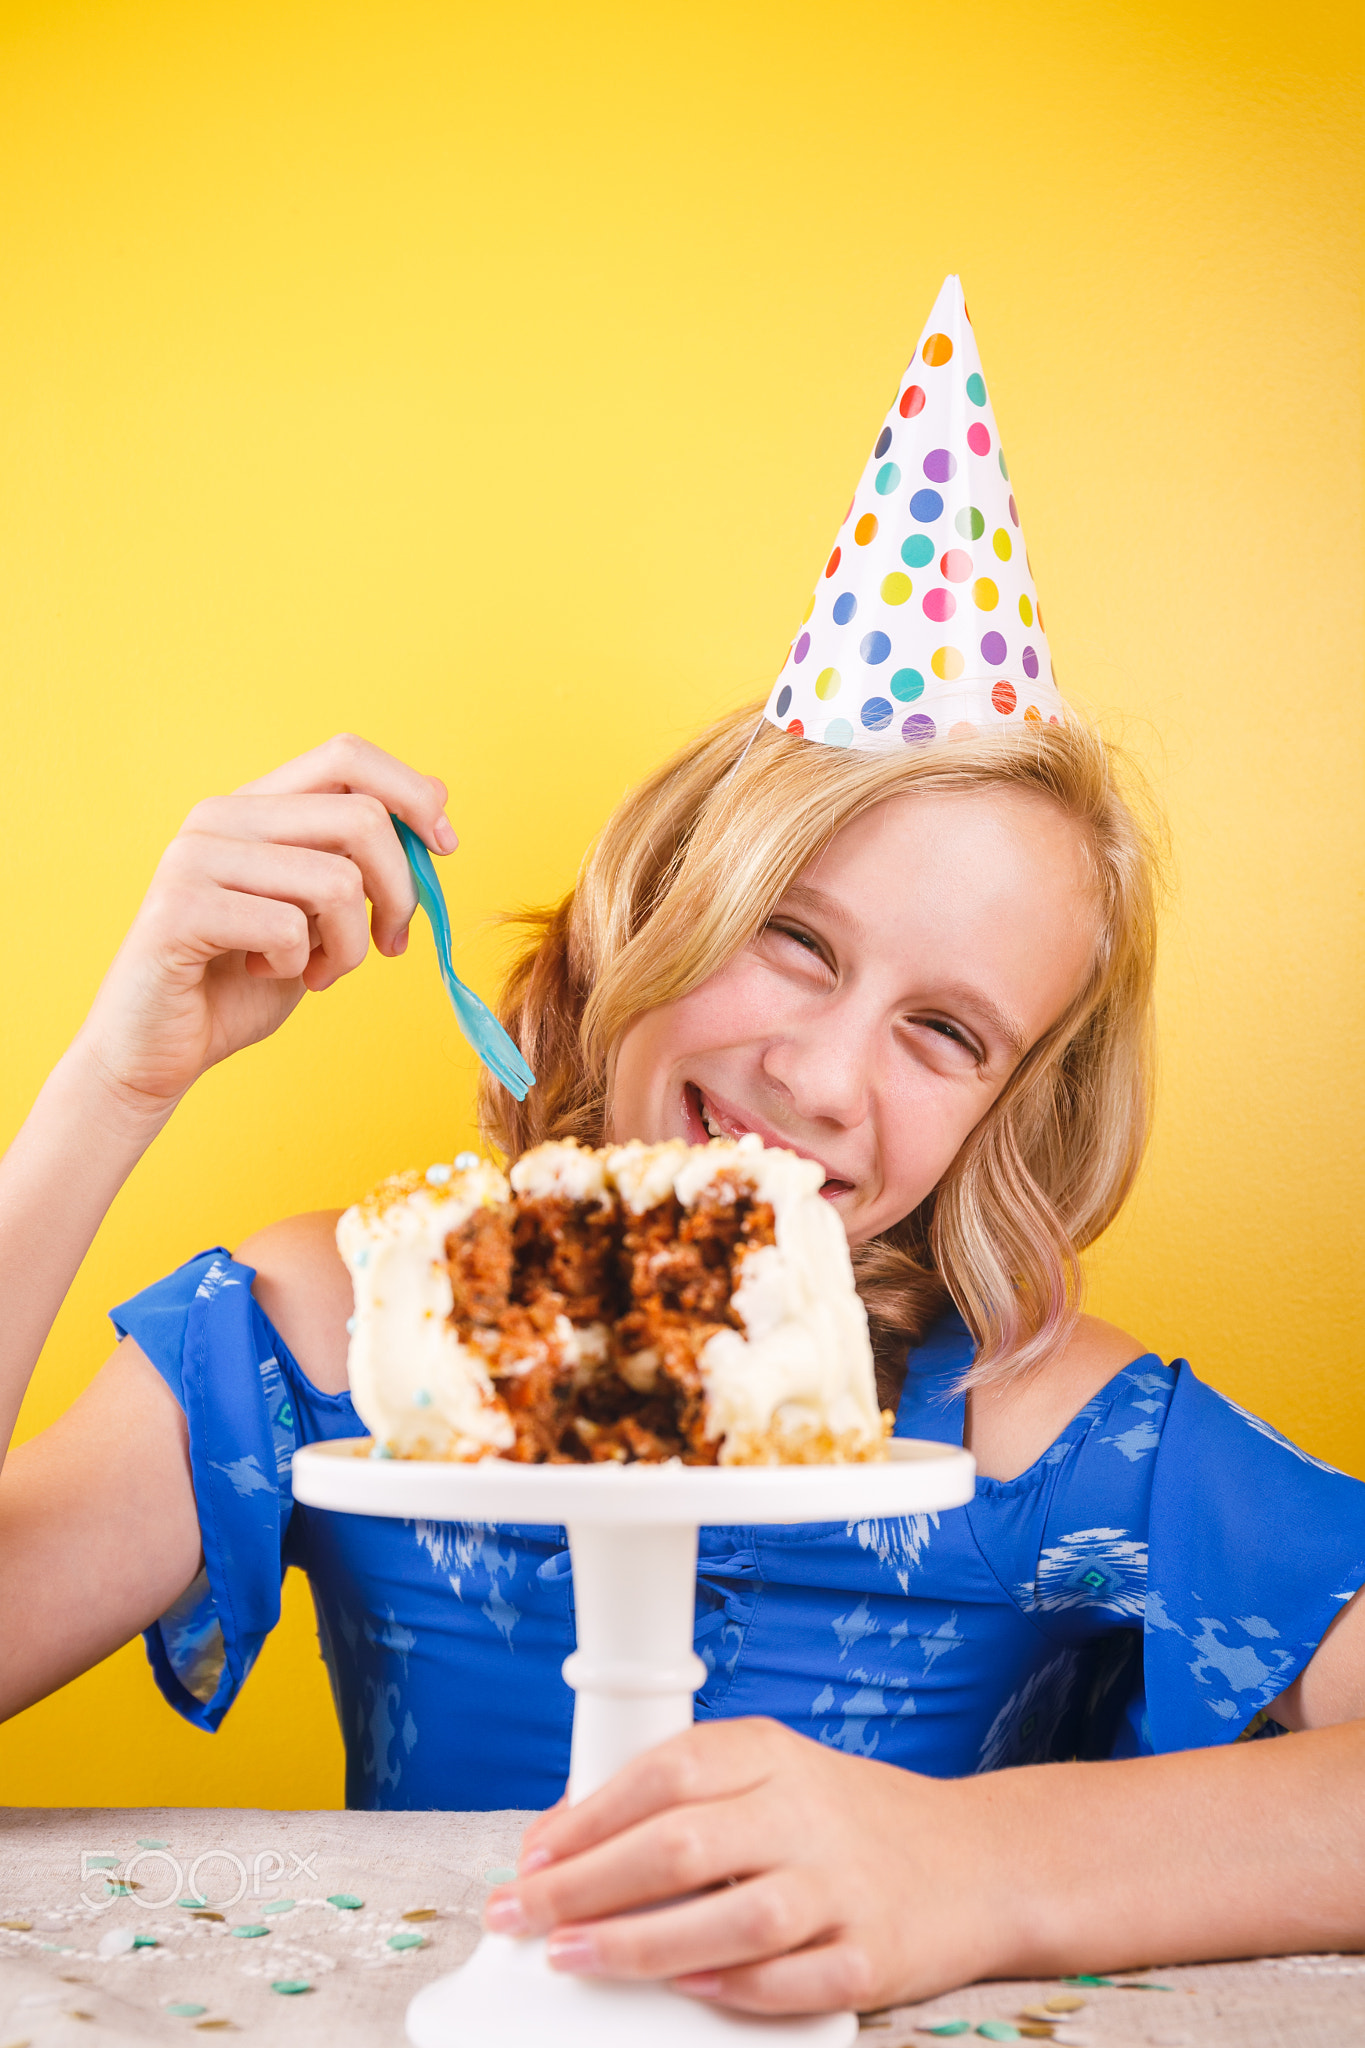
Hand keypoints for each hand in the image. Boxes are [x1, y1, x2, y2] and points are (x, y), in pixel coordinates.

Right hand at [73, 733, 454, 1120]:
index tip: (444, 848)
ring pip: (337, 882)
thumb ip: (362, 856)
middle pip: (362, 818)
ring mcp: (195, 856)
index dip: (411, 795)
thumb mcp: (321, 913)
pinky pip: (288, 929)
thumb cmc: (240, 981)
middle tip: (388, 944)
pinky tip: (266, 974)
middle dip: (400, 894)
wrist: (156, 1049)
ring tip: (317, 971)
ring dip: (350, 946)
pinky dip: (297, 967)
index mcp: (257, 805)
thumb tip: (437, 794)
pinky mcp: (180, 908)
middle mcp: (221, 815)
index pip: (348, 756)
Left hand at [483, 1718, 1028, 2014]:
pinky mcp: (874, 1959)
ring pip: (732, 1920)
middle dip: (585, 1885)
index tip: (531, 1854)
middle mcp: (807, 1813)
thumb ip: (688, 1800)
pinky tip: (686, 1989)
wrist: (974, 1862)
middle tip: (522, 1915)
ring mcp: (844, 1887)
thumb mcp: (773, 1777)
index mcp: (772, 1754)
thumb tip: (568, 1843)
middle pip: (682, 1845)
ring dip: (640, 1944)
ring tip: (574, 1958)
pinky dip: (734, 1989)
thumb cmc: (843, 1820)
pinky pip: (794, 1982)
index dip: (588, 1815)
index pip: (666, 1770)